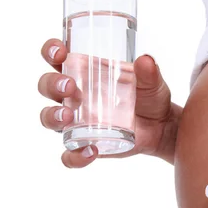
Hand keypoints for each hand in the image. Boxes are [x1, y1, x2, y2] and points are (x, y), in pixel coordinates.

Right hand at [38, 39, 178, 167]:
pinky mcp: (85, 143)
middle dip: (52, 84)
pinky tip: (90, 151)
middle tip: (69, 87)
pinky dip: (74, 156)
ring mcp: (76, 121)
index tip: (60, 52)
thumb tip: (145, 61)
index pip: (57, 57)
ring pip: (49, 118)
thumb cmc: (149, 97)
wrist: (161, 126)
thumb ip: (148, 72)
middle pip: (47, 86)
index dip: (51, 51)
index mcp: (83, 72)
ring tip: (67, 117)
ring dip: (52, 116)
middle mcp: (73, 95)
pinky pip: (69, 154)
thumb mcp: (151, 82)